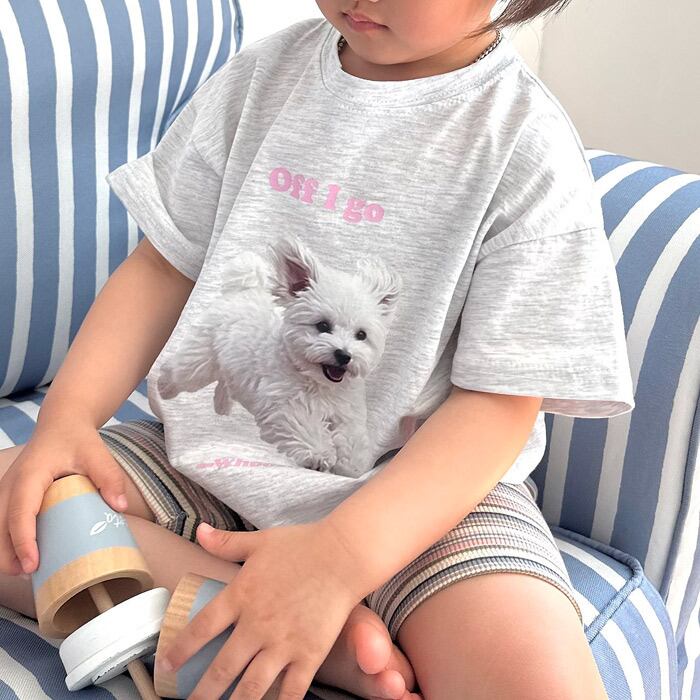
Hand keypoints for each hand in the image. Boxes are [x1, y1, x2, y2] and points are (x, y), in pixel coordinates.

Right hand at [0, 419, 129, 575]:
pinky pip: (0, 523)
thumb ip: (109, 477)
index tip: (32, 563)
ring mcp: (6, 491)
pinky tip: (25, 556)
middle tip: (30, 574)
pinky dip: (7, 541)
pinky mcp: (8, 496)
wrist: (61, 425)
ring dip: (5, 551)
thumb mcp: (97, 454)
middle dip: (8, 554)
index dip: (23, 540)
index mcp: (30, 475)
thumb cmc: (77, 439)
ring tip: (28, 571)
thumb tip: (120, 507)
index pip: (19, 511)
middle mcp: (10, 484)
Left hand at [158, 520, 366, 699]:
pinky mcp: (309, 654)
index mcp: (241, 595)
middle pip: (221, 668)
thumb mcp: (260, 540)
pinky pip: (289, 691)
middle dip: (201, 693)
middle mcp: (256, 624)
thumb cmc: (302, 544)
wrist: (343, 554)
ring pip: (250, 687)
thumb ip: (226, 542)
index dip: (180, 650)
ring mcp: (283, 643)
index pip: (201, 628)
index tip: (167, 666)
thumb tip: (198, 530)